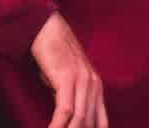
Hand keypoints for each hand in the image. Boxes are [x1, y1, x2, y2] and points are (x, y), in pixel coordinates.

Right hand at [31, 12, 107, 127]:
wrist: (46, 29)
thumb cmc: (54, 57)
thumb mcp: (66, 82)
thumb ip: (72, 100)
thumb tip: (68, 120)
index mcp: (96, 88)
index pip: (101, 123)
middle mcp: (94, 86)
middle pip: (90, 124)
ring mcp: (82, 81)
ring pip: (80, 120)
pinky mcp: (67, 78)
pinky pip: (66, 110)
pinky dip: (58, 125)